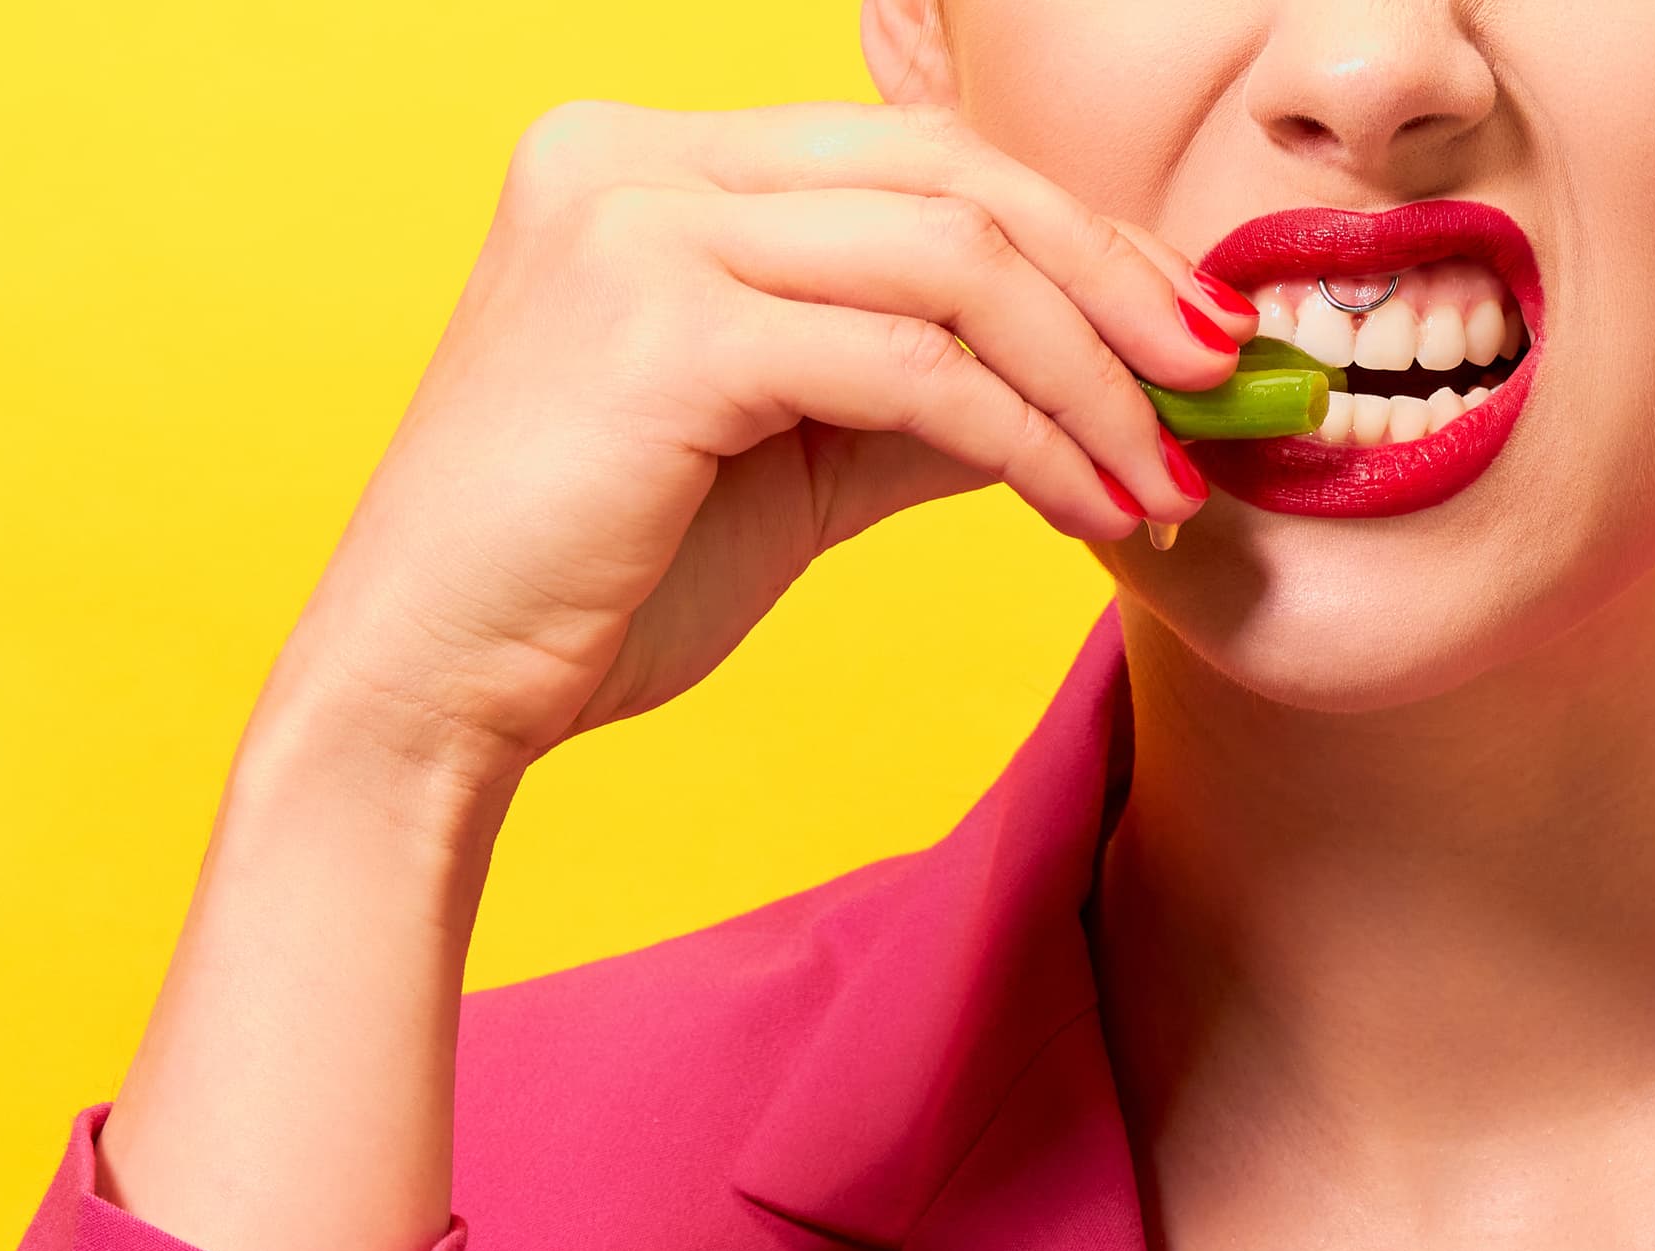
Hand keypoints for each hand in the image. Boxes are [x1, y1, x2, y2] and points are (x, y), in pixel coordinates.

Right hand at [275, 98, 1242, 802]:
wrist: (432, 689)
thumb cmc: (602, 580)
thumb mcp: (799, 451)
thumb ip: (930, 386)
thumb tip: (1107, 375)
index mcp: (646, 159)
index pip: (918, 158)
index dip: (1078, 237)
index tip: (1186, 336)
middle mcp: (626, 157)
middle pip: (952, 179)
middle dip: (1114, 286)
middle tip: (1222, 385)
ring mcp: (632, 227)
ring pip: (952, 265)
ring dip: (1092, 380)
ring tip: (1163, 482)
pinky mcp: (657, 330)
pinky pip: (914, 367)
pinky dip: (1031, 439)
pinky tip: (1091, 514)